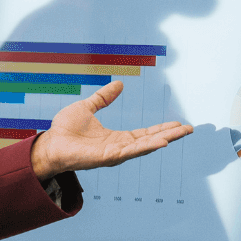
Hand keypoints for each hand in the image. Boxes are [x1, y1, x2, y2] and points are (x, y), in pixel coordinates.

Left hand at [29, 80, 193, 177]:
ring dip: (164, 139)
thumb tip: (118, 84)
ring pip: (145, 146)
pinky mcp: (107, 156)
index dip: (162, 129)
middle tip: (190, 129)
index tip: (178, 124)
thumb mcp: (88, 107)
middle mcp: (119, 148)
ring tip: (181, 133)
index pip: (145, 133)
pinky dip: (146, 147)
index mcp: (117, 138)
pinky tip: (161, 142)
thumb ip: (104, 98)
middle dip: (170, 135)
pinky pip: (130, 152)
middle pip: (150, 140)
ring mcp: (115, 154)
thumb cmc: (64, 130)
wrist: (50, 143)